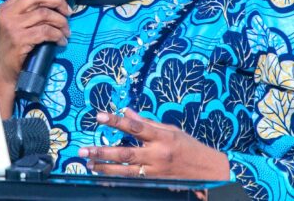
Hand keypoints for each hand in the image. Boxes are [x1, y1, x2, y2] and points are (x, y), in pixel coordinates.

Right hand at [0, 0, 71, 84]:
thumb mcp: (17, 25)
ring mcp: (12, 26)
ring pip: (44, 14)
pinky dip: (58, 36)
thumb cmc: (14, 47)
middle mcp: (7, 14)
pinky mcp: (20, 40)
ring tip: (66, 31)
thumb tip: (58, 0)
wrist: (4, 71)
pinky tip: (62, 41)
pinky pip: (46, 32)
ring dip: (61, 22)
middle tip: (69, 12)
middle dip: (58, 2)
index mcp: (6, 7)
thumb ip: (30, 12)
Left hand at [78, 109, 229, 180]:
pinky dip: (117, 178)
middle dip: (103, 152)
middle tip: (84, 150)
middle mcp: (158, 155)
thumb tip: (126, 112)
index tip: (99, 116)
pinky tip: (104, 176)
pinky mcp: (155, 182)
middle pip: (126, 153)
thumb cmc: (189, 146)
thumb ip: (147, 123)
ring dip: (105, 168)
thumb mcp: (171, 130)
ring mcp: (156, 171)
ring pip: (126, 171)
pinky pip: (133, 181)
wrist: (209, 172)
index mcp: (162, 137)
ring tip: (88, 163)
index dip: (116, 121)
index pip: (135, 127)